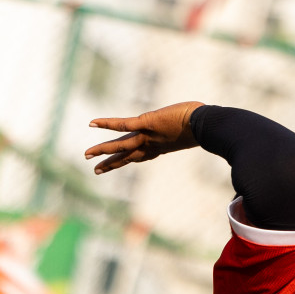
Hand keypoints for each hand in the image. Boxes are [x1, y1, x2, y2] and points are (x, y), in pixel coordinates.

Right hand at [84, 102, 204, 173]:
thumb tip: (204, 130)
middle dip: (111, 163)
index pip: (141, 155)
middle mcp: (152, 144)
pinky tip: (92, 123)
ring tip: (87, 155)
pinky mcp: (146, 123)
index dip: (129, 159)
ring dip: (102, 150)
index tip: (119, 163)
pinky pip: (123, 124)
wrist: (207, 126)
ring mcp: (147, 135)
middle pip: (127, 156)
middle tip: (96, 170)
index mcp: (162, 146)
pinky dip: (107, 123)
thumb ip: (194, 133)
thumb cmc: (207, 127)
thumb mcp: (197, 132)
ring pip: (120, 145)